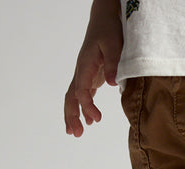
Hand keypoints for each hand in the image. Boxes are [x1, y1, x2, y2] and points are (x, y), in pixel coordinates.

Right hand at [64, 21, 122, 136]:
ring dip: (74, 115)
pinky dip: (83, 108)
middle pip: (71, 97)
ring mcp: (85, 74)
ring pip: (74, 97)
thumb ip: (112, 64)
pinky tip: (89, 121)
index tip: (97, 119)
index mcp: (85, 65)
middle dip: (71, 116)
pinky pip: (83, 95)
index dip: (87, 106)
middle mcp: (81, 71)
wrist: (104, 19)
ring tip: (76, 133)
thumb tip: (112, 83)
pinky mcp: (90, 76)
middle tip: (76, 133)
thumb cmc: (109, 29)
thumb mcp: (114, 44)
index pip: (81, 90)